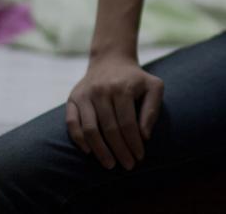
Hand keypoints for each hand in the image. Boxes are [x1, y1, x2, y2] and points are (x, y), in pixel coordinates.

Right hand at [65, 52, 164, 170]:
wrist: (111, 60)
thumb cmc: (136, 78)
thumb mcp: (154, 87)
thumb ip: (153, 109)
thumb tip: (144, 136)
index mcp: (123, 88)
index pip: (127, 123)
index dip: (133, 143)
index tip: (139, 158)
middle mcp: (102, 90)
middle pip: (109, 129)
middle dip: (119, 151)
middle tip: (127, 166)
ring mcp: (85, 94)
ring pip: (90, 129)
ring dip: (100, 151)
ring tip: (110, 164)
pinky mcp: (73, 97)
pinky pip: (72, 123)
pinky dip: (79, 139)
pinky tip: (89, 152)